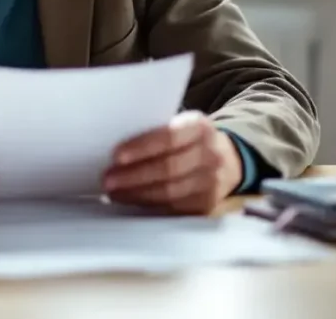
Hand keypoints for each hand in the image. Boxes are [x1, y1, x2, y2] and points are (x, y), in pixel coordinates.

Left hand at [102, 111, 242, 214]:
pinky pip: (174, 208)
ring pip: (170, 192)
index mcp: (199, 128)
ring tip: (114, 192)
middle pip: (168, 168)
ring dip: (137, 194)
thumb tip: (113, 144)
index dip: (141, 147)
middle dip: (133, 176)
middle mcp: (210, 155)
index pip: (169, 137)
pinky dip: (149, 206)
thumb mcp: (180, 126)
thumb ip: (155, 132)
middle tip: (107, 179)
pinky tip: (132, 201)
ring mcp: (212, 182)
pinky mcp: (207, 205)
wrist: (227, 161)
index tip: (116, 155)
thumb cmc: (190, 141)